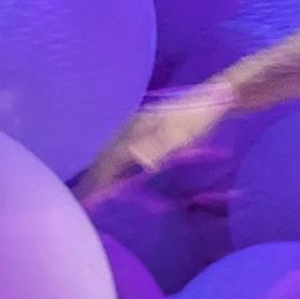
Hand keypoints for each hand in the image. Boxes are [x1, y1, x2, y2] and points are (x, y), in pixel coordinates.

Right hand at [80, 80, 233, 200]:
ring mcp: (138, 127)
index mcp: (134, 128)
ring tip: (93, 192)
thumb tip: (136, 158)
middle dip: (93, 177)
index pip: (108, 158)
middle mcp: (130, 127)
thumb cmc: (200, 118)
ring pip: (112, 152)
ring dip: (102, 171)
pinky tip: (117, 175)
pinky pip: (123, 151)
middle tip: (82, 201)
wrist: (217, 97)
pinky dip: (115, 165)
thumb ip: (160, 145)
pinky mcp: (147, 130)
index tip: (85, 200)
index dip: (97, 180)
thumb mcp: (182, 132)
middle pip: (105, 155)